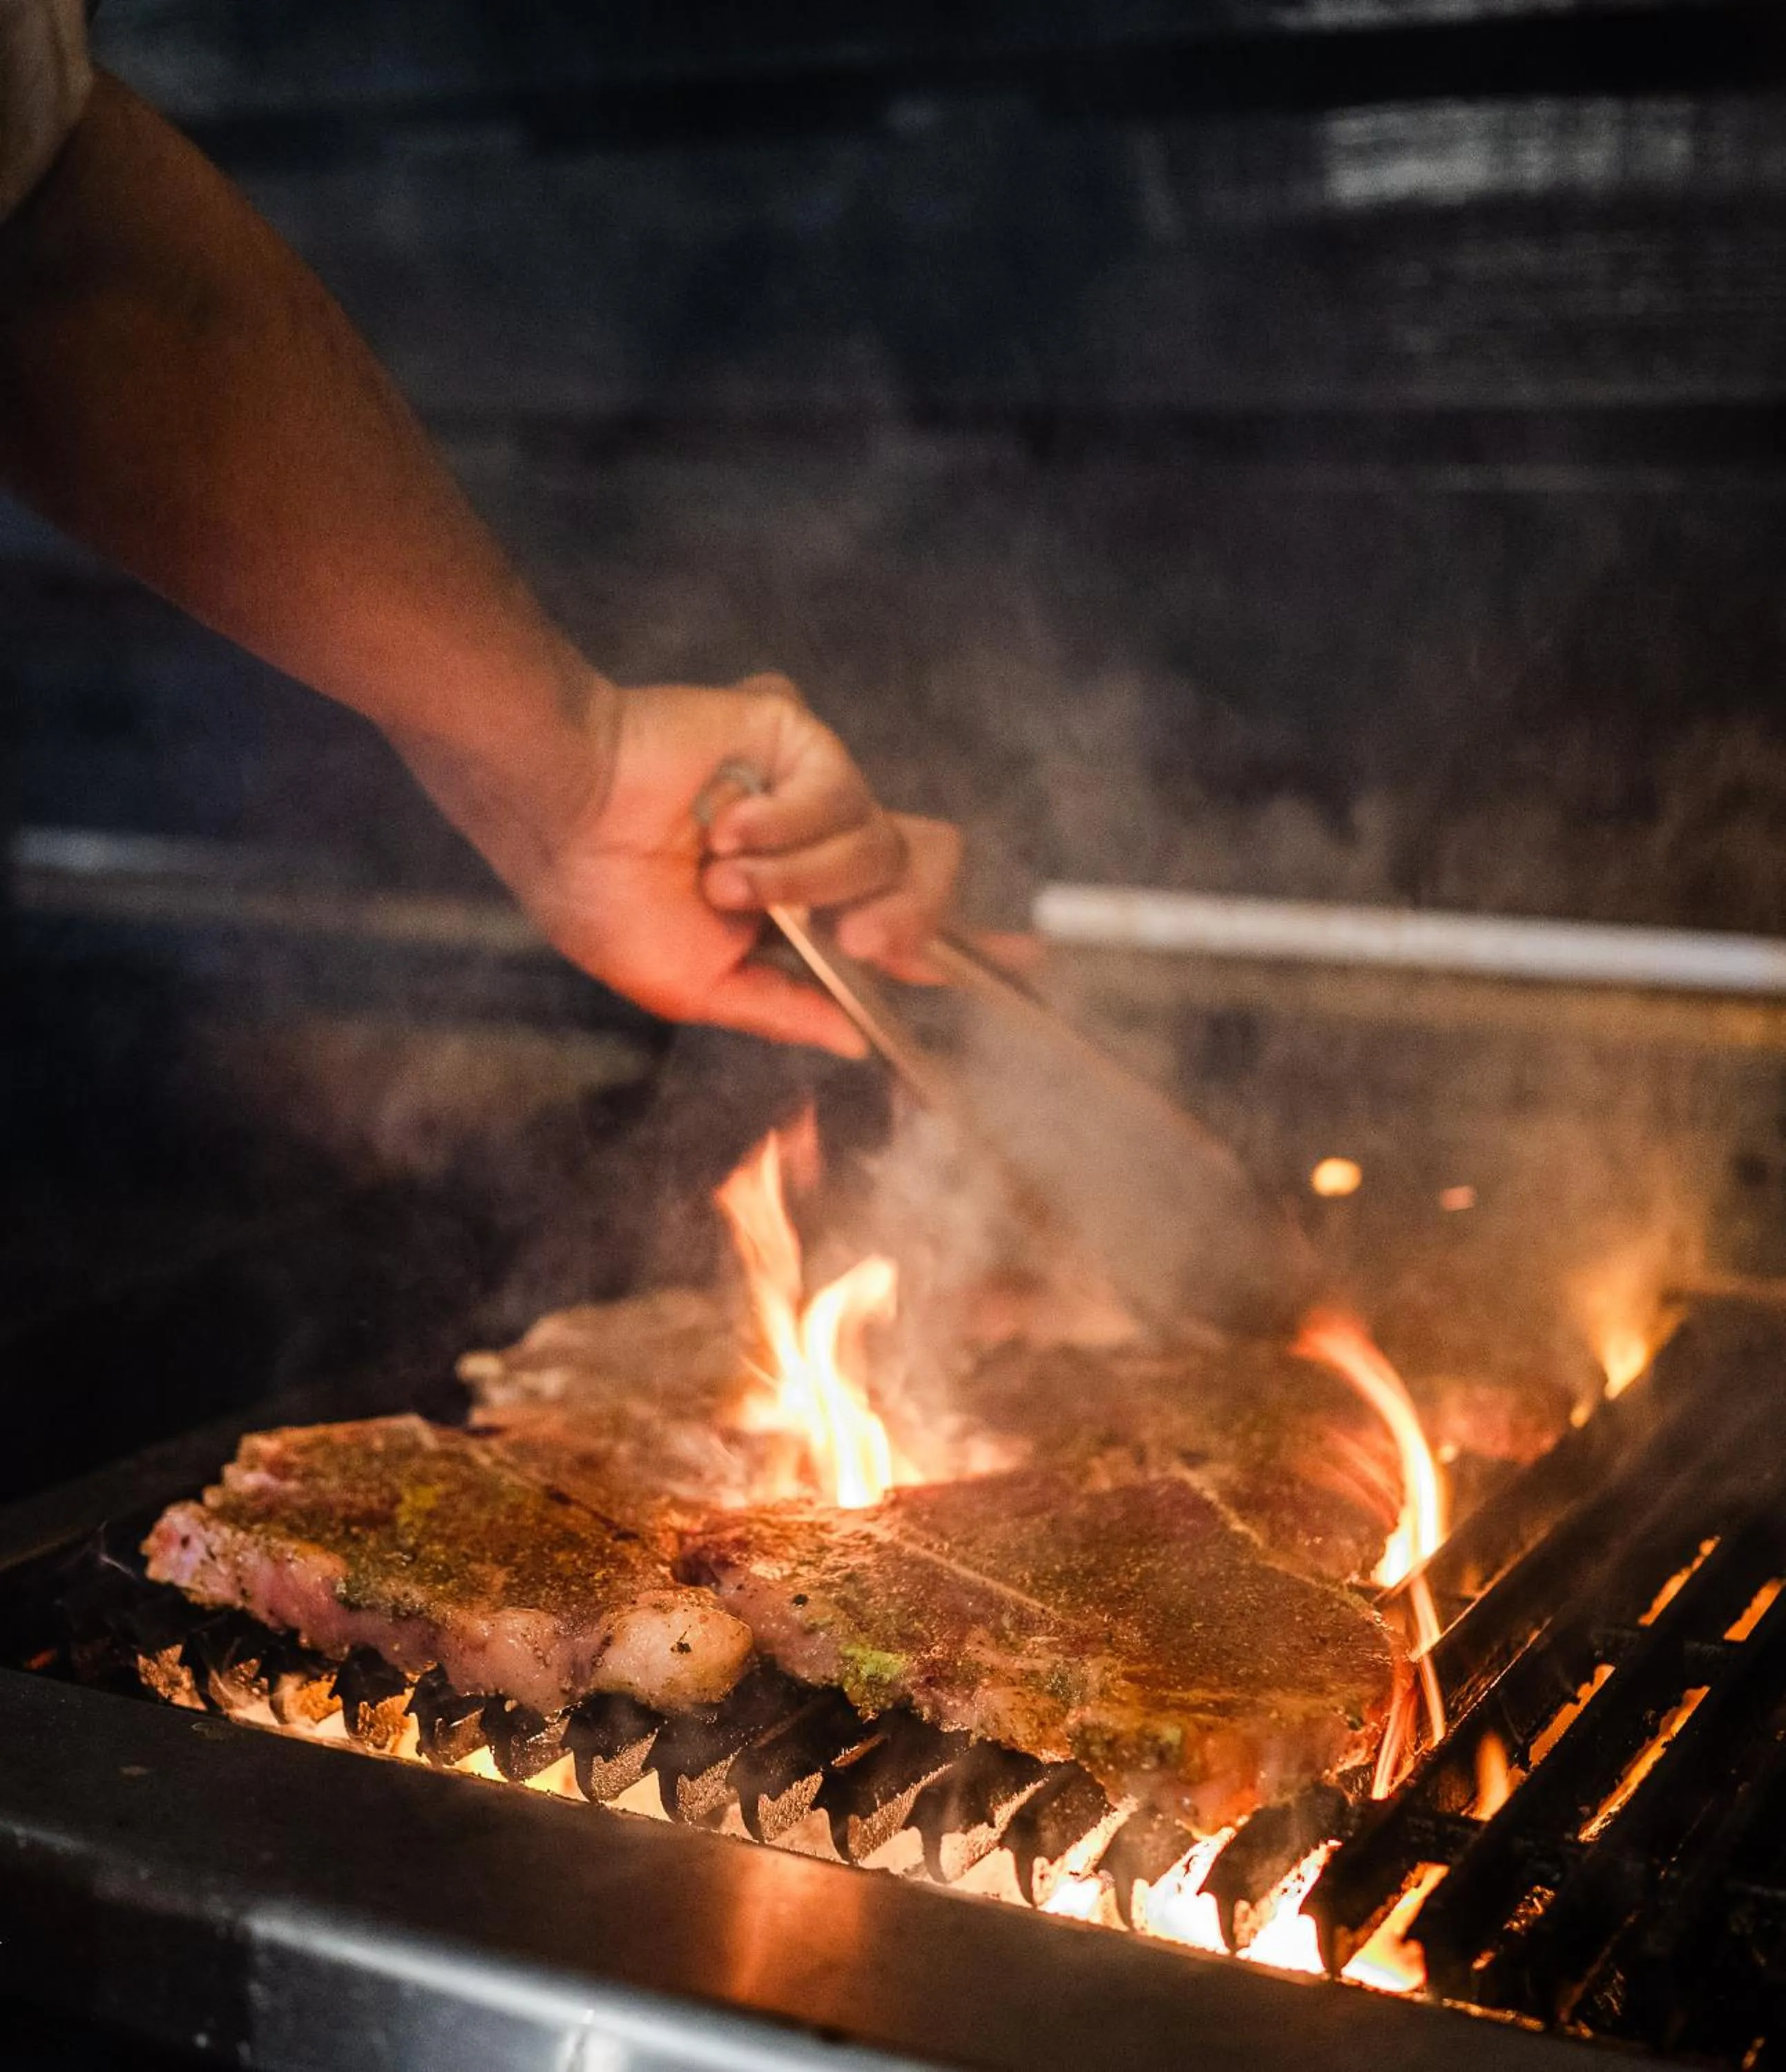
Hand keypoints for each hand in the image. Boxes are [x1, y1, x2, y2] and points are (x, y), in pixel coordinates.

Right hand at [434, 670, 960, 1053]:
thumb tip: (855, 1039)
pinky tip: (725, 823)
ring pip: (888, 846)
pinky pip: (848, 795)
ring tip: (725, 872)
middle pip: (934, 872)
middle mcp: (821, 849)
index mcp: (804, 909)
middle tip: (859, 940)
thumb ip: (782, 1010)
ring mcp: (815, 793)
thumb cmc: (602, 896)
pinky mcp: (802, 742)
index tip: (1032, 962)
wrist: (562, 815)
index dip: (972, 942)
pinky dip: (786, 822)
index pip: (909, 921)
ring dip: (804, 876)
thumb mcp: (694, 986)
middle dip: (912, 923)